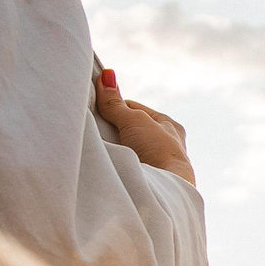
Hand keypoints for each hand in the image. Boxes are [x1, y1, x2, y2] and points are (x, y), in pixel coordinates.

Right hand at [94, 67, 194, 185]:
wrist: (165, 190)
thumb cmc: (157, 150)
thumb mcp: (133, 120)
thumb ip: (116, 103)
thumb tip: (107, 75)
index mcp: (169, 126)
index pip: (134, 110)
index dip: (114, 108)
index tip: (96, 109)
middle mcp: (166, 144)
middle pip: (131, 130)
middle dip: (113, 130)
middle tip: (95, 129)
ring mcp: (158, 164)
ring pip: (129, 149)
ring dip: (115, 148)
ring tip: (99, 147)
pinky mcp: (149, 181)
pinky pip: (128, 165)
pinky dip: (117, 163)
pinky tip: (106, 163)